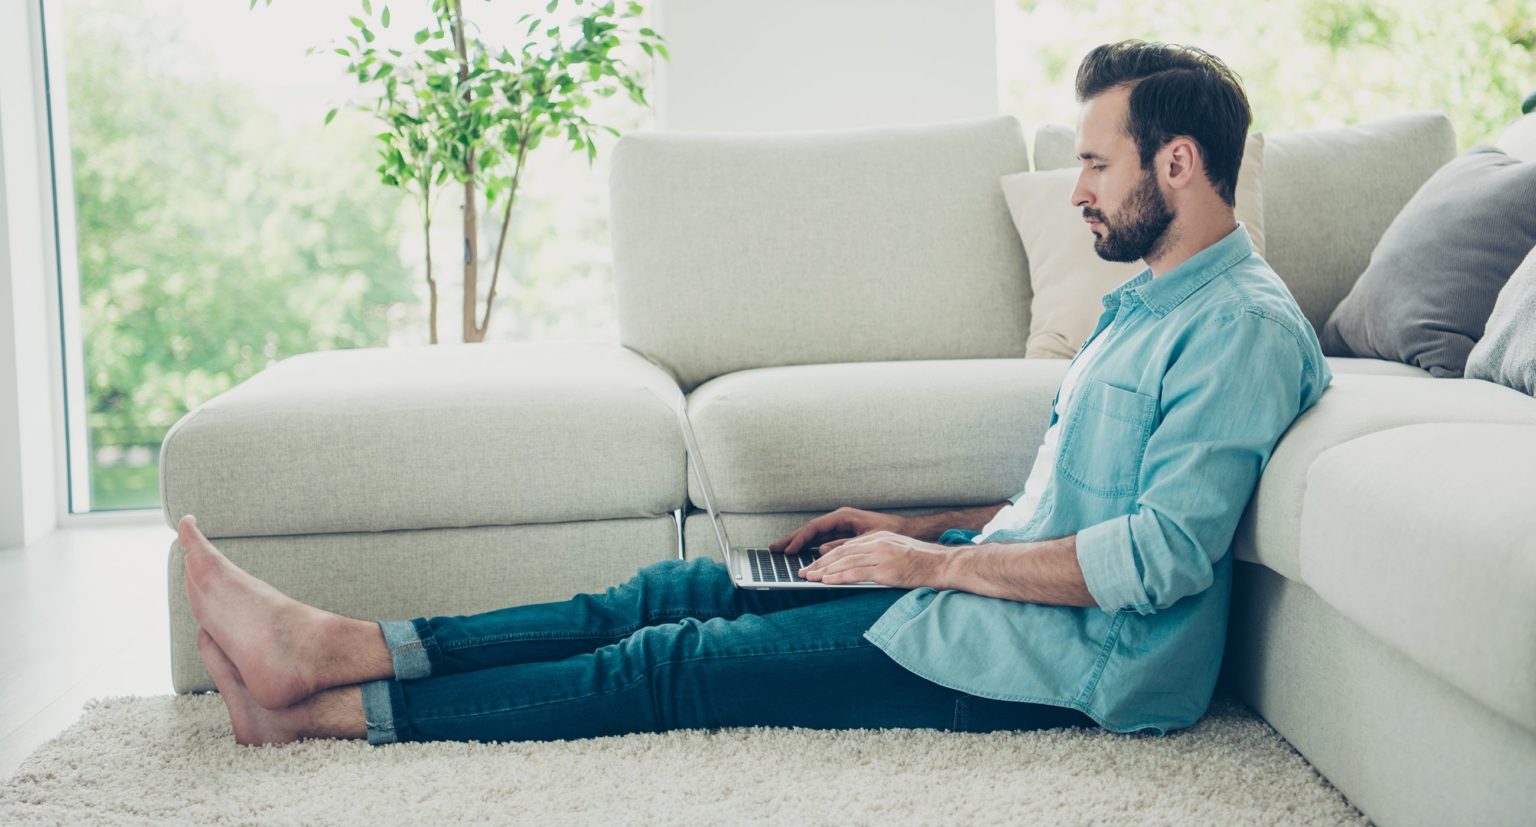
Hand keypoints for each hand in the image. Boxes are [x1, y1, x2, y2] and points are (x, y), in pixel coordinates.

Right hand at [770, 507, 909, 554]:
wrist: (907, 530)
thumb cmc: (891, 531)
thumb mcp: (867, 540)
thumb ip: (844, 545)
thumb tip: (821, 551)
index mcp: (843, 517)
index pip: (815, 527)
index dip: (800, 539)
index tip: (789, 550)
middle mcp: (839, 520)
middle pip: (810, 530)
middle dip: (791, 539)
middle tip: (773, 548)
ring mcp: (840, 527)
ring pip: (813, 535)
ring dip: (797, 543)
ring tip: (780, 551)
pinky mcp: (843, 534)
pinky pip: (821, 540)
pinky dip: (809, 546)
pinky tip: (799, 553)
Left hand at [796, 531, 951, 587]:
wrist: (943, 564)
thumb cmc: (924, 561)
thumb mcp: (897, 551)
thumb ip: (878, 554)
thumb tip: (860, 565)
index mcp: (879, 538)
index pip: (847, 546)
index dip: (828, 556)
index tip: (814, 565)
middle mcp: (877, 543)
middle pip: (841, 552)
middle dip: (820, 563)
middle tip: (804, 572)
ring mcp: (881, 555)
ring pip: (845, 561)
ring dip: (824, 571)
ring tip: (809, 578)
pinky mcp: (885, 569)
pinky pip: (856, 572)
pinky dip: (838, 577)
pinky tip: (826, 581)